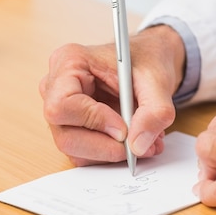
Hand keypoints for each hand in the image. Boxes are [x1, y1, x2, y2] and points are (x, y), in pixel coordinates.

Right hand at [40, 25, 185, 165]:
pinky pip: (83, 154)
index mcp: (69, 63)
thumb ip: (154, 111)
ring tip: (143, 142)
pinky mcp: (72, 127)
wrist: (151, 61)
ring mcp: (62, 110)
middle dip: (105, 147)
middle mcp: (57, 87)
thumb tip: (138, 144)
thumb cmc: (147, 60)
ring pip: (74, 150)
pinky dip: (109, 154)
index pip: (63, 105)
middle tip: (138, 146)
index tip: (123, 128)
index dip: (93, 121)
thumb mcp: (158, 80)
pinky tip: (132, 141)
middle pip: (65, 135)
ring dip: (110, 153)